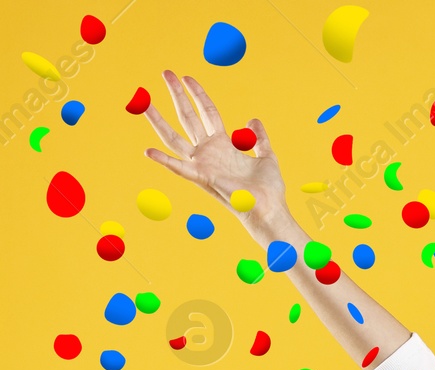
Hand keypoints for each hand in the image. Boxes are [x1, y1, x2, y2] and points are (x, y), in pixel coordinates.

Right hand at [143, 71, 287, 237]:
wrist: (269, 209)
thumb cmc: (268, 189)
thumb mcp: (267, 157)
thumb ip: (259, 139)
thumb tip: (253, 120)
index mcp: (223, 145)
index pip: (207, 112)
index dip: (197, 94)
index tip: (187, 77)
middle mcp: (209, 152)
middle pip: (188, 117)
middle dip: (176, 94)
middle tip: (165, 72)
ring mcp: (203, 164)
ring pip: (174, 137)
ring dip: (157, 119)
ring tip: (141, 102)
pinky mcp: (203, 177)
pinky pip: (180, 168)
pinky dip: (165, 160)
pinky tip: (148, 151)